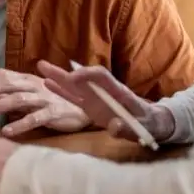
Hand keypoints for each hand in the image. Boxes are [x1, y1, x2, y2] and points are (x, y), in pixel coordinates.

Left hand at [0, 68, 89, 136]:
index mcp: (28, 79)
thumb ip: (13, 93)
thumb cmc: (56, 100)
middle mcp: (35, 85)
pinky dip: (20, 124)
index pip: (3, 75)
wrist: (85, 109)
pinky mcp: (54, 112)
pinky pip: (35, 118)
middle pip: (7, 84)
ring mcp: (44, 98)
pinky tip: (6, 130)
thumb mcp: (32, 94)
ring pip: (17, 99)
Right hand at [39, 61, 174, 143]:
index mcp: (119, 91)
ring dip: (58, 79)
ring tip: (40, 69)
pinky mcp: (91, 108)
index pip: (102, 76)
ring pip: (74, 87)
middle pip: (82, 78)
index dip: (87, 75)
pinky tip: (48, 85)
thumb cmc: (150, 124)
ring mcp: (96, 99)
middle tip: (42, 64)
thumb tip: (113, 126)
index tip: (73, 77)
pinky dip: (61, 92)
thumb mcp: (144, 128)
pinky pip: (74, 99)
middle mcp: (104, 92)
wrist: (153, 123)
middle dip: (64, 72)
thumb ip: (128, 128)